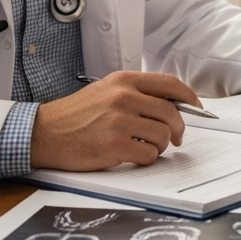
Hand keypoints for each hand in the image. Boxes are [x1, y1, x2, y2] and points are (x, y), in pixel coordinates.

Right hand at [31, 71, 199, 170]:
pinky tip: (132, 155)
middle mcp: (124, 97)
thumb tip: (173, 105)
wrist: (44, 133)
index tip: (196, 108)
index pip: (169, 84)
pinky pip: (148, 155)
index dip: (188, 98)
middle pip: (171, 113)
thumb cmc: (75, 114)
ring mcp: (119, 121)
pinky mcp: (114, 145)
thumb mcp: (106, 90)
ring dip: (159, 145)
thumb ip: (137, 93)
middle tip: (175, 137)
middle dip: (178, 129)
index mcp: (124, 81)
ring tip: (143, 146)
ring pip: (162, 136)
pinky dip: (146, 158)